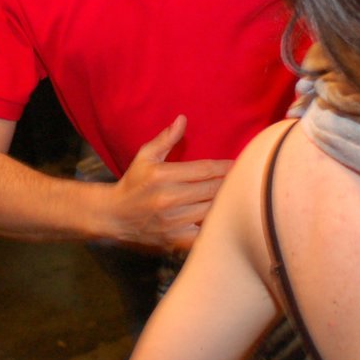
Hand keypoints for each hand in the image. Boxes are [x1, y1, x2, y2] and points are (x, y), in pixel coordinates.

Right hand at [111, 116, 231, 252]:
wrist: (114, 216)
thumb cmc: (133, 183)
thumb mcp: (145, 156)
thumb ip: (166, 139)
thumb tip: (182, 119)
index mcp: (162, 176)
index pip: (205, 170)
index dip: (225, 167)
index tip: (237, 164)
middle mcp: (168, 199)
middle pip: (212, 190)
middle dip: (229, 183)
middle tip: (244, 179)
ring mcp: (172, 222)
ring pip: (212, 210)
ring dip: (224, 203)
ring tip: (235, 196)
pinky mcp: (175, 240)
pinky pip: (204, 233)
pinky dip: (214, 225)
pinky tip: (220, 218)